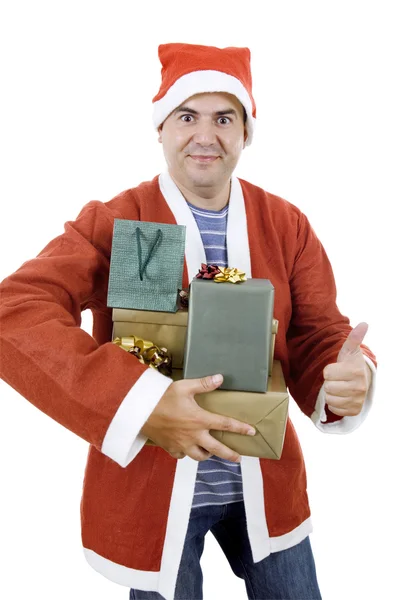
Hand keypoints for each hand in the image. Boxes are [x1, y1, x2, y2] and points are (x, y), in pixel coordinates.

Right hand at [140, 374, 255, 461]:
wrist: (140, 412)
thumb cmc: (162, 398)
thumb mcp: (184, 387)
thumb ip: (203, 384)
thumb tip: (220, 378)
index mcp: (200, 419)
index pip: (226, 425)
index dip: (240, 428)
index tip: (252, 432)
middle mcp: (194, 435)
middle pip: (217, 449)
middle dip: (230, 454)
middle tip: (238, 458)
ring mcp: (182, 444)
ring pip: (200, 456)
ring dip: (208, 454)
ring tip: (212, 452)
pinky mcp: (171, 448)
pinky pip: (182, 455)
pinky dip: (187, 453)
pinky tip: (187, 448)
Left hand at [323, 322, 371, 416]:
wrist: (361, 381)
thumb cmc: (350, 363)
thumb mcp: (350, 350)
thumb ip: (354, 338)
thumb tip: (364, 324)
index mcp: (355, 371)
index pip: (327, 373)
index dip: (328, 370)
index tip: (336, 368)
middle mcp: (359, 387)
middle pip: (328, 387)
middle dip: (329, 382)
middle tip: (337, 379)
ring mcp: (358, 400)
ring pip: (330, 399)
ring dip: (331, 393)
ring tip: (339, 386)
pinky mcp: (354, 410)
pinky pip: (334, 409)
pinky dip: (334, 404)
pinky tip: (341, 396)